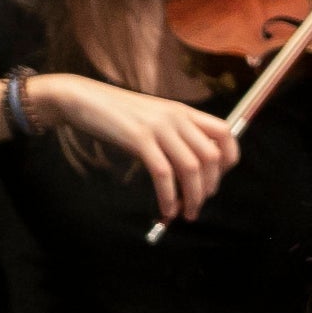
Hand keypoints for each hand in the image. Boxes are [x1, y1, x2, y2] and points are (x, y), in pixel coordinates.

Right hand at [32, 72, 240, 221]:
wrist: (82, 98)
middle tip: (198, 204)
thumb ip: (174, 136)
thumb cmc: (116, 114)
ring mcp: (159, 127)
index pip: (225, 132)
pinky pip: (163, 173)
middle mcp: (177, 117)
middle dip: (209, 187)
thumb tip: (190, 170)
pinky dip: (168, 196)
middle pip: (211, 156)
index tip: (217, 180)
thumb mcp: (154, 118)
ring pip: (191, 168)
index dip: (229, 159)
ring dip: (192, 197)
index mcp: (183, 112)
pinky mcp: (139, 139)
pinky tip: (166, 209)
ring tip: (186, 214)